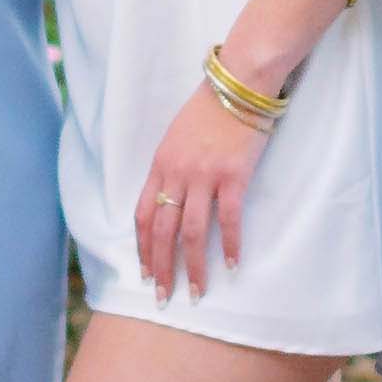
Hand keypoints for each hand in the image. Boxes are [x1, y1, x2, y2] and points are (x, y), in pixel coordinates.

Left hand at [138, 80, 271, 301]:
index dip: (142, 248)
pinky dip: (230, 245)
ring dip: (194, 267)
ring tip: (197, 292)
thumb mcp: (176, 137)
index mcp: (160, 165)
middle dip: (162, 268)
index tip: (145, 274)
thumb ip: (170, 167)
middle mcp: (177, 173)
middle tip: (164, 297)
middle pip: (163, 230)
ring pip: (192, 231)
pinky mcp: (233, 175)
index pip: (143, 215)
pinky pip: (229, 218)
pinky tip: (232, 265)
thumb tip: (168, 200)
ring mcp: (205, 175)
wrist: (238, 84)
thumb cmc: (209, 109)